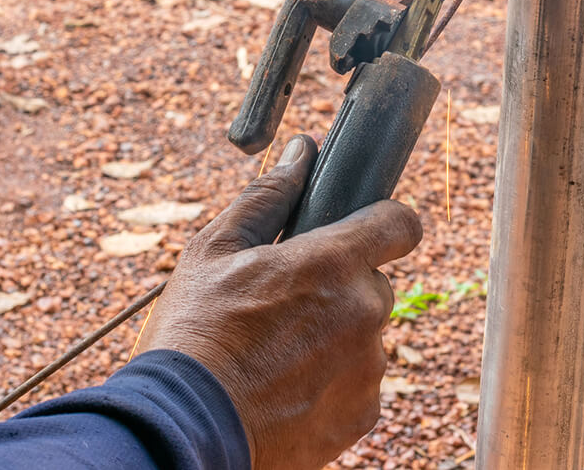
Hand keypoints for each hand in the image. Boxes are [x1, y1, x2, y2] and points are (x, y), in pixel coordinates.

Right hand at [137, 134, 422, 469]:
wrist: (183, 431)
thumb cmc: (192, 335)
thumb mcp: (214, 250)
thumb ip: (268, 195)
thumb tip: (301, 152)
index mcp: (333, 264)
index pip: (401, 223)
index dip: (384, 222)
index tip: (364, 228)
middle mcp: (364, 313)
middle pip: (374, 284)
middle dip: (341, 287)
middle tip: (286, 303)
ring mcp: (367, 368)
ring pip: (365, 335)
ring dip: (335, 337)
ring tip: (275, 353)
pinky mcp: (361, 415)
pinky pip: (359, 384)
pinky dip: (332, 383)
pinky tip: (285, 387)